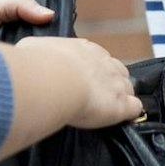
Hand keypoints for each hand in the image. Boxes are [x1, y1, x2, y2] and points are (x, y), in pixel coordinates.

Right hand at [16, 36, 140, 129]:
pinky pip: (134, 107)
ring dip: (122, 97)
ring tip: (109, 109)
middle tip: (96, 96)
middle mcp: (105, 62)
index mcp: (85, 49)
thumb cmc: (38, 64)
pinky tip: (124, 118)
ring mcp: (117, 82)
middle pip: (117, 71)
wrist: (53, 82)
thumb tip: (29, 51)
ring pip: (128, 88)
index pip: (96, 57)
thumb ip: (37, 49)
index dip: (93, 70)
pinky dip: (130, 113)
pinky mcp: (122, 104)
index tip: (84, 79)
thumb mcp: (31, 47)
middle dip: (110, 82)